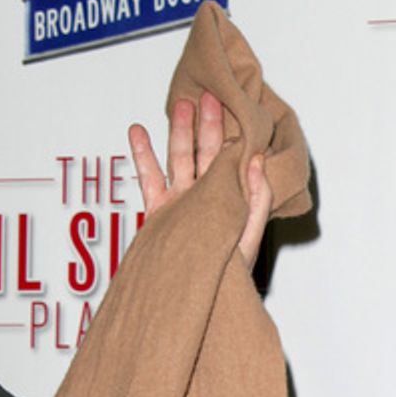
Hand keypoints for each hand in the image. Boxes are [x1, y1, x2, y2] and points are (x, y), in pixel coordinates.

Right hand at [128, 91, 270, 267]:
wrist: (197, 301)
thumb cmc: (229, 277)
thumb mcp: (248, 236)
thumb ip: (255, 198)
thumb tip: (257, 158)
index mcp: (232, 203)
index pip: (235, 162)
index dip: (236, 134)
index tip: (237, 106)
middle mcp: (207, 200)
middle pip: (208, 155)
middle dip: (209, 125)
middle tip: (210, 95)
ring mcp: (182, 204)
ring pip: (180, 160)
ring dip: (179, 132)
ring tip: (180, 103)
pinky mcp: (158, 212)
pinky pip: (150, 178)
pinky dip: (143, 155)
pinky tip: (138, 132)